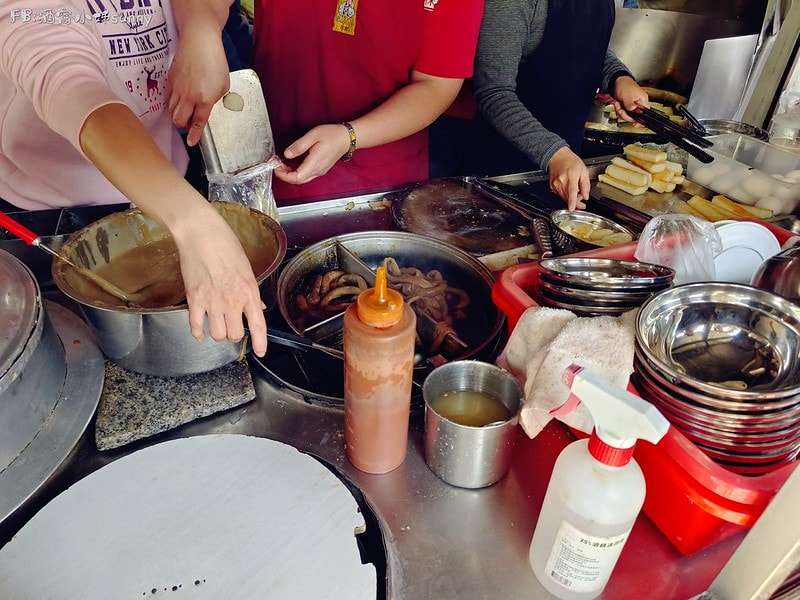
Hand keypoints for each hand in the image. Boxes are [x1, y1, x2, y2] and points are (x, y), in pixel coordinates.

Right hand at [167, 29, 229, 146]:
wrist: (199, 40)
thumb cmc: (215, 60)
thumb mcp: (223, 85)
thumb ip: (214, 99)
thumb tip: (206, 106)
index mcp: (205, 99)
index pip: (198, 123)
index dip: (194, 135)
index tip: (191, 142)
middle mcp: (189, 96)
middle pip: (179, 120)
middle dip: (183, 126)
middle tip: (190, 125)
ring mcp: (177, 88)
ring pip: (172, 110)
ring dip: (178, 116)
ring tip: (185, 113)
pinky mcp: (170, 80)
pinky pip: (168, 97)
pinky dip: (173, 103)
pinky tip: (180, 100)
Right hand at [175, 209, 267, 356]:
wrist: (201, 234)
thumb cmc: (226, 246)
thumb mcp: (247, 269)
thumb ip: (252, 292)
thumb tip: (259, 308)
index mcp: (249, 292)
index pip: (259, 325)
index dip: (260, 343)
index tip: (260, 351)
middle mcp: (232, 301)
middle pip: (235, 335)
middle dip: (235, 335)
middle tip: (233, 328)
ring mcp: (212, 301)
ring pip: (217, 335)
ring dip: (218, 334)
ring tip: (218, 325)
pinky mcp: (194, 299)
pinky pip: (195, 326)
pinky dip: (197, 332)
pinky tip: (200, 332)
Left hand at [273, 124, 352, 184]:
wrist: (347, 138)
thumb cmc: (332, 135)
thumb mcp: (313, 136)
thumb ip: (299, 146)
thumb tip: (287, 154)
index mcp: (315, 163)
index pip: (296, 178)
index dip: (284, 175)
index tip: (276, 167)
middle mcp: (318, 170)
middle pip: (298, 180)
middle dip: (285, 175)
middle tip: (277, 164)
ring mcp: (320, 171)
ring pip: (302, 179)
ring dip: (290, 174)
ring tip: (283, 163)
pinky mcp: (321, 168)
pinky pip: (307, 175)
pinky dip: (297, 172)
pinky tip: (293, 163)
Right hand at [548, 147, 589, 210]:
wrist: (557, 157)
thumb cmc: (570, 161)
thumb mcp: (583, 170)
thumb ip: (585, 184)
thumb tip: (586, 196)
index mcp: (571, 175)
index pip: (571, 191)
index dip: (572, 201)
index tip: (572, 208)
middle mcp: (561, 181)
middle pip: (568, 197)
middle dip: (576, 203)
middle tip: (582, 202)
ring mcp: (555, 184)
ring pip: (564, 198)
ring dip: (571, 199)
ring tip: (577, 194)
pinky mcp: (552, 186)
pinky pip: (560, 195)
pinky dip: (566, 195)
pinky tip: (569, 191)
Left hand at [612, 75, 648, 123]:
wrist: (617, 82)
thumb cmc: (625, 85)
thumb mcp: (627, 95)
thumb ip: (630, 104)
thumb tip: (632, 110)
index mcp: (642, 101)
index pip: (644, 114)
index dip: (640, 120)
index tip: (634, 124)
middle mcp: (638, 104)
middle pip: (634, 117)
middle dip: (625, 115)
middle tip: (621, 110)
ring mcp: (632, 106)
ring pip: (627, 116)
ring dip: (620, 112)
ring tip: (618, 105)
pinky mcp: (626, 107)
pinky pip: (623, 113)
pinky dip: (618, 111)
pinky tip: (617, 105)